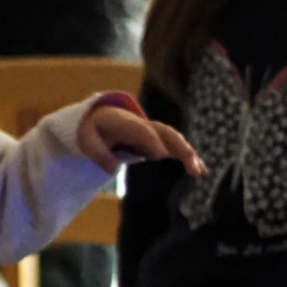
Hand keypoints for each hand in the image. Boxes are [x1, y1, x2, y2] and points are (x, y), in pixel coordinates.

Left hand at [79, 105, 205, 175]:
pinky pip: (175, 146)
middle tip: (189, 160)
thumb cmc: (92, 130)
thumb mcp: (86, 140)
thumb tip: (111, 169)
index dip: (152, 141)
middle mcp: (144, 124)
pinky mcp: (157, 140)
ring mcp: (152, 131)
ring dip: (187, 152)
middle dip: (178, 145)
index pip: (142, 131)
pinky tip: (200, 169)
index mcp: (126, 122)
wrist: (101, 117)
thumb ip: (97, 152)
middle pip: (164, 132)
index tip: (161, 155)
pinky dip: (187, 156)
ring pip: (174, 139)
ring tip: (199, 169)